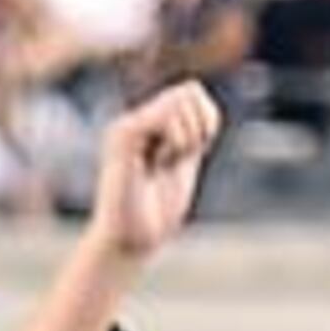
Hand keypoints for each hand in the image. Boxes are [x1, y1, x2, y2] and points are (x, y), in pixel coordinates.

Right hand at [85, 81, 222, 265]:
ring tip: (167, 164)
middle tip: (181, 158)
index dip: (207, 117)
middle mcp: (134, 122)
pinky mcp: (122, 137)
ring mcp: (126, 127)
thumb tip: (194, 92)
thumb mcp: (181, 162)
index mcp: (148, 126)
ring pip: (181, 98)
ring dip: (188, 135)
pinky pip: (166, 116)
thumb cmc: (155, 215)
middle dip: (201, 124)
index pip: (192, 92)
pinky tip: (163, 162)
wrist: (129, 241)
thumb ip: (189, 130)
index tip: (197, 151)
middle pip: (190, 89)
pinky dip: (178, 139)